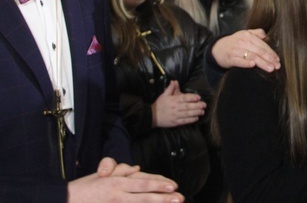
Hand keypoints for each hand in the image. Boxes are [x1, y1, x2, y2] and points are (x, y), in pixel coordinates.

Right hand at [69, 158, 183, 201]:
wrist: (64, 199)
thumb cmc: (85, 187)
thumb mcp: (104, 175)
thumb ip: (121, 172)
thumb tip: (137, 169)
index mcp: (118, 181)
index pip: (143, 182)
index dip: (159, 183)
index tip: (173, 186)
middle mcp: (118, 192)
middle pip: (145, 194)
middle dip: (164, 196)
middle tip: (180, 197)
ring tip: (173, 202)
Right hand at [151, 80, 205, 127]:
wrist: (151, 116)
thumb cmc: (159, 104)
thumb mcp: (163, 95)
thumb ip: (170, 88)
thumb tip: (174, 81)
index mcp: (173, 100)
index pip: (184, 98)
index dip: (192, 97)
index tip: (199, 97)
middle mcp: (175, 107)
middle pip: (187, 106)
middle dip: (197, 106)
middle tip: (204, 105)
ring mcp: (175, 115)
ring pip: (187, 114)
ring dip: (196, 113)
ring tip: (202, 112)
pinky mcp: (175, 122)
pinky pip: (184, 121)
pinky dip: (190, 120)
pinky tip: (196, 118)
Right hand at [212, 28, 279, 71]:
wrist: (218, 48)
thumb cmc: (234, 42)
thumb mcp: (245, 34)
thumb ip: (257, 33)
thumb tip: (268, 37)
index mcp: (248, 35)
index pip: (262, 44)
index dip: (271, 52)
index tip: (278, 59)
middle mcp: (242, 42)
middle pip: (259, 51)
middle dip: (269, 59)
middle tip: (277, 66)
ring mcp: (235, 50)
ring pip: (251, 56)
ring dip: (262, 63)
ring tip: (270, 69)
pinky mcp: (230, 58)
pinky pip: (239, 61)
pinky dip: (246, 63)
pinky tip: (253, 65)